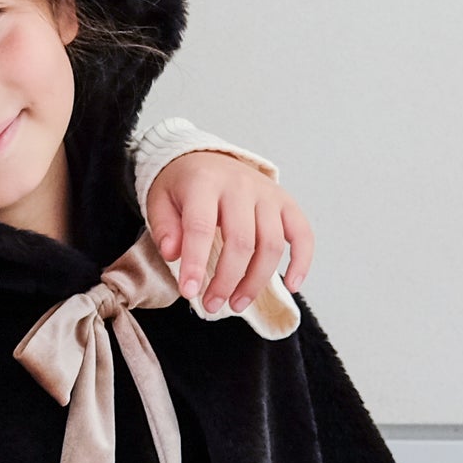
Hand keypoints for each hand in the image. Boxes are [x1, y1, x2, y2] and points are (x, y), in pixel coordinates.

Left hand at [145, 152, 313, 315]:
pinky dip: (302, 262)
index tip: (190, 291)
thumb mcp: (159, 200)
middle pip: (241, 241)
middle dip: (227, 280)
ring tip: (237, 303)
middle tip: (212, 304)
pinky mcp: (286, 202)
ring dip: (256, 280)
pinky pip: (302, 233)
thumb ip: (164, 227)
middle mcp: (240, 186)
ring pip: (271, 243)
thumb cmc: (182, 185)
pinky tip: (291, 286)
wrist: (206, 157)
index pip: (201, 227)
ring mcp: (267, 193)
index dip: (196, 263)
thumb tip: (174, 254)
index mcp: (204, 183)